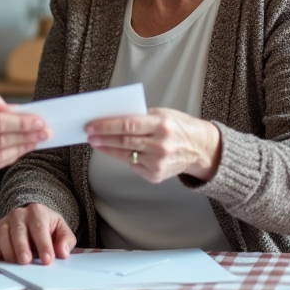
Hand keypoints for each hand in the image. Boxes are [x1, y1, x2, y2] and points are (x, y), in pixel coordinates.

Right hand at [0, 203, 75, 265]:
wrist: (32, 216)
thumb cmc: (48, 227)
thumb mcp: (61, 230)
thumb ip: (65, 241)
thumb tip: (62, 252)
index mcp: (38, 212)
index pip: (40, 229)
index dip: (44, 245)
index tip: (47, 260)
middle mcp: (19, 214)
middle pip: (19, 231)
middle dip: (21, 247)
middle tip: (25, 261)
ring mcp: (6, 220)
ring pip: (3, 234)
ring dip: (8, 250)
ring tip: (15, 263)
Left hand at [86, 108, 221, 183]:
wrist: (200, 149)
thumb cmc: (178, 127)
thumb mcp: (162, 114)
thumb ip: (139, 118)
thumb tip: (111, 120)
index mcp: (162, 125)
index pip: (128, 125)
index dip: (107, 126)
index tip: (91, 126)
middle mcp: (161, 145)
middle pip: (124, 142)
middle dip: (103, 138)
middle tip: (89, 135)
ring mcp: (158, 162)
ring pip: (125, 155)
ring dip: (108, 149)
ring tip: (96, 143)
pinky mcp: (156, 175)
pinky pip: (133, 165)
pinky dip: (124, 158)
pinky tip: (116, 152)